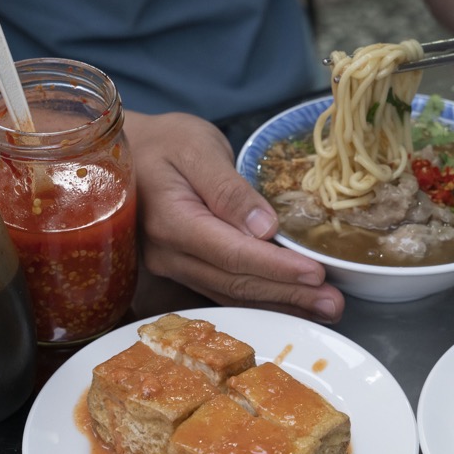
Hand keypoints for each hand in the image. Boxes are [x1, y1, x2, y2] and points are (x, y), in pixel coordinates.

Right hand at [126, 111, 344, 322]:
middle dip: (289, 295)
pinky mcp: (181, 270)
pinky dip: (261, 301)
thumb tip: (265, 228)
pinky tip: (291, 305)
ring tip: (324, 310)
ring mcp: (172, 268)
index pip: (233, 253)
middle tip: (333, 305)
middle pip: (236, 283)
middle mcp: (169, 255)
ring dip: (281, 305)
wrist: (119, 156)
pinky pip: (224, 292)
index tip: (316, 275)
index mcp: (173, 222)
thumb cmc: (162, 143)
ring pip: (232, 295)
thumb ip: (229, 188)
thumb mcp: (197, 148)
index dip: (277, 268)